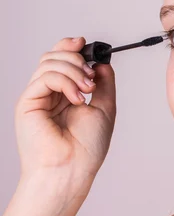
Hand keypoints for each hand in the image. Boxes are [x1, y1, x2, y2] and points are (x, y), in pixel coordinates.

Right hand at [14, 36, 116, 193]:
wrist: (72, 170)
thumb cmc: (87, 149)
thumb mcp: (104, 108)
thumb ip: (104, 84)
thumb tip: (102, 62)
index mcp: (64, 94)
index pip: (62, 60)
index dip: (72, 47)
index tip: (88, 45)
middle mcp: (49, 94)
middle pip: (53, 56)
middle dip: (76, 58)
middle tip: (91, 78)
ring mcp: (37, 97)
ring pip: (49, 62)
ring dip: (74, 70)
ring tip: (86, 90)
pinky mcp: (28, 103)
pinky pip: (45, 76)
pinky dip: (65, 81)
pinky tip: (76, 98)